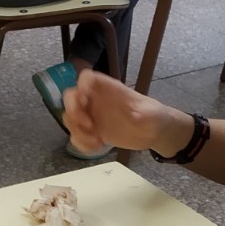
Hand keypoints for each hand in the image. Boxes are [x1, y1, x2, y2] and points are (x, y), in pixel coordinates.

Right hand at [62, 69, 190, 155]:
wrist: (155, 132)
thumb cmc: (154, 116)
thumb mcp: (151, 114)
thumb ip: (142, 113)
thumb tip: (134, 115)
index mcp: (109, 89)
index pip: (87, 78)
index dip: (81, 85)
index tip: (85, 100)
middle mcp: (97, 100)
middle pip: (71, 97)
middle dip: (73, 111)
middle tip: (89, 126)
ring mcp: (93, 116)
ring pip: (70, 118)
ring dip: (77, 131)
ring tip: (96, 142)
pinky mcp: (93, 131)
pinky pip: (76, 135)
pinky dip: (81, 143)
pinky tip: (97, 148)